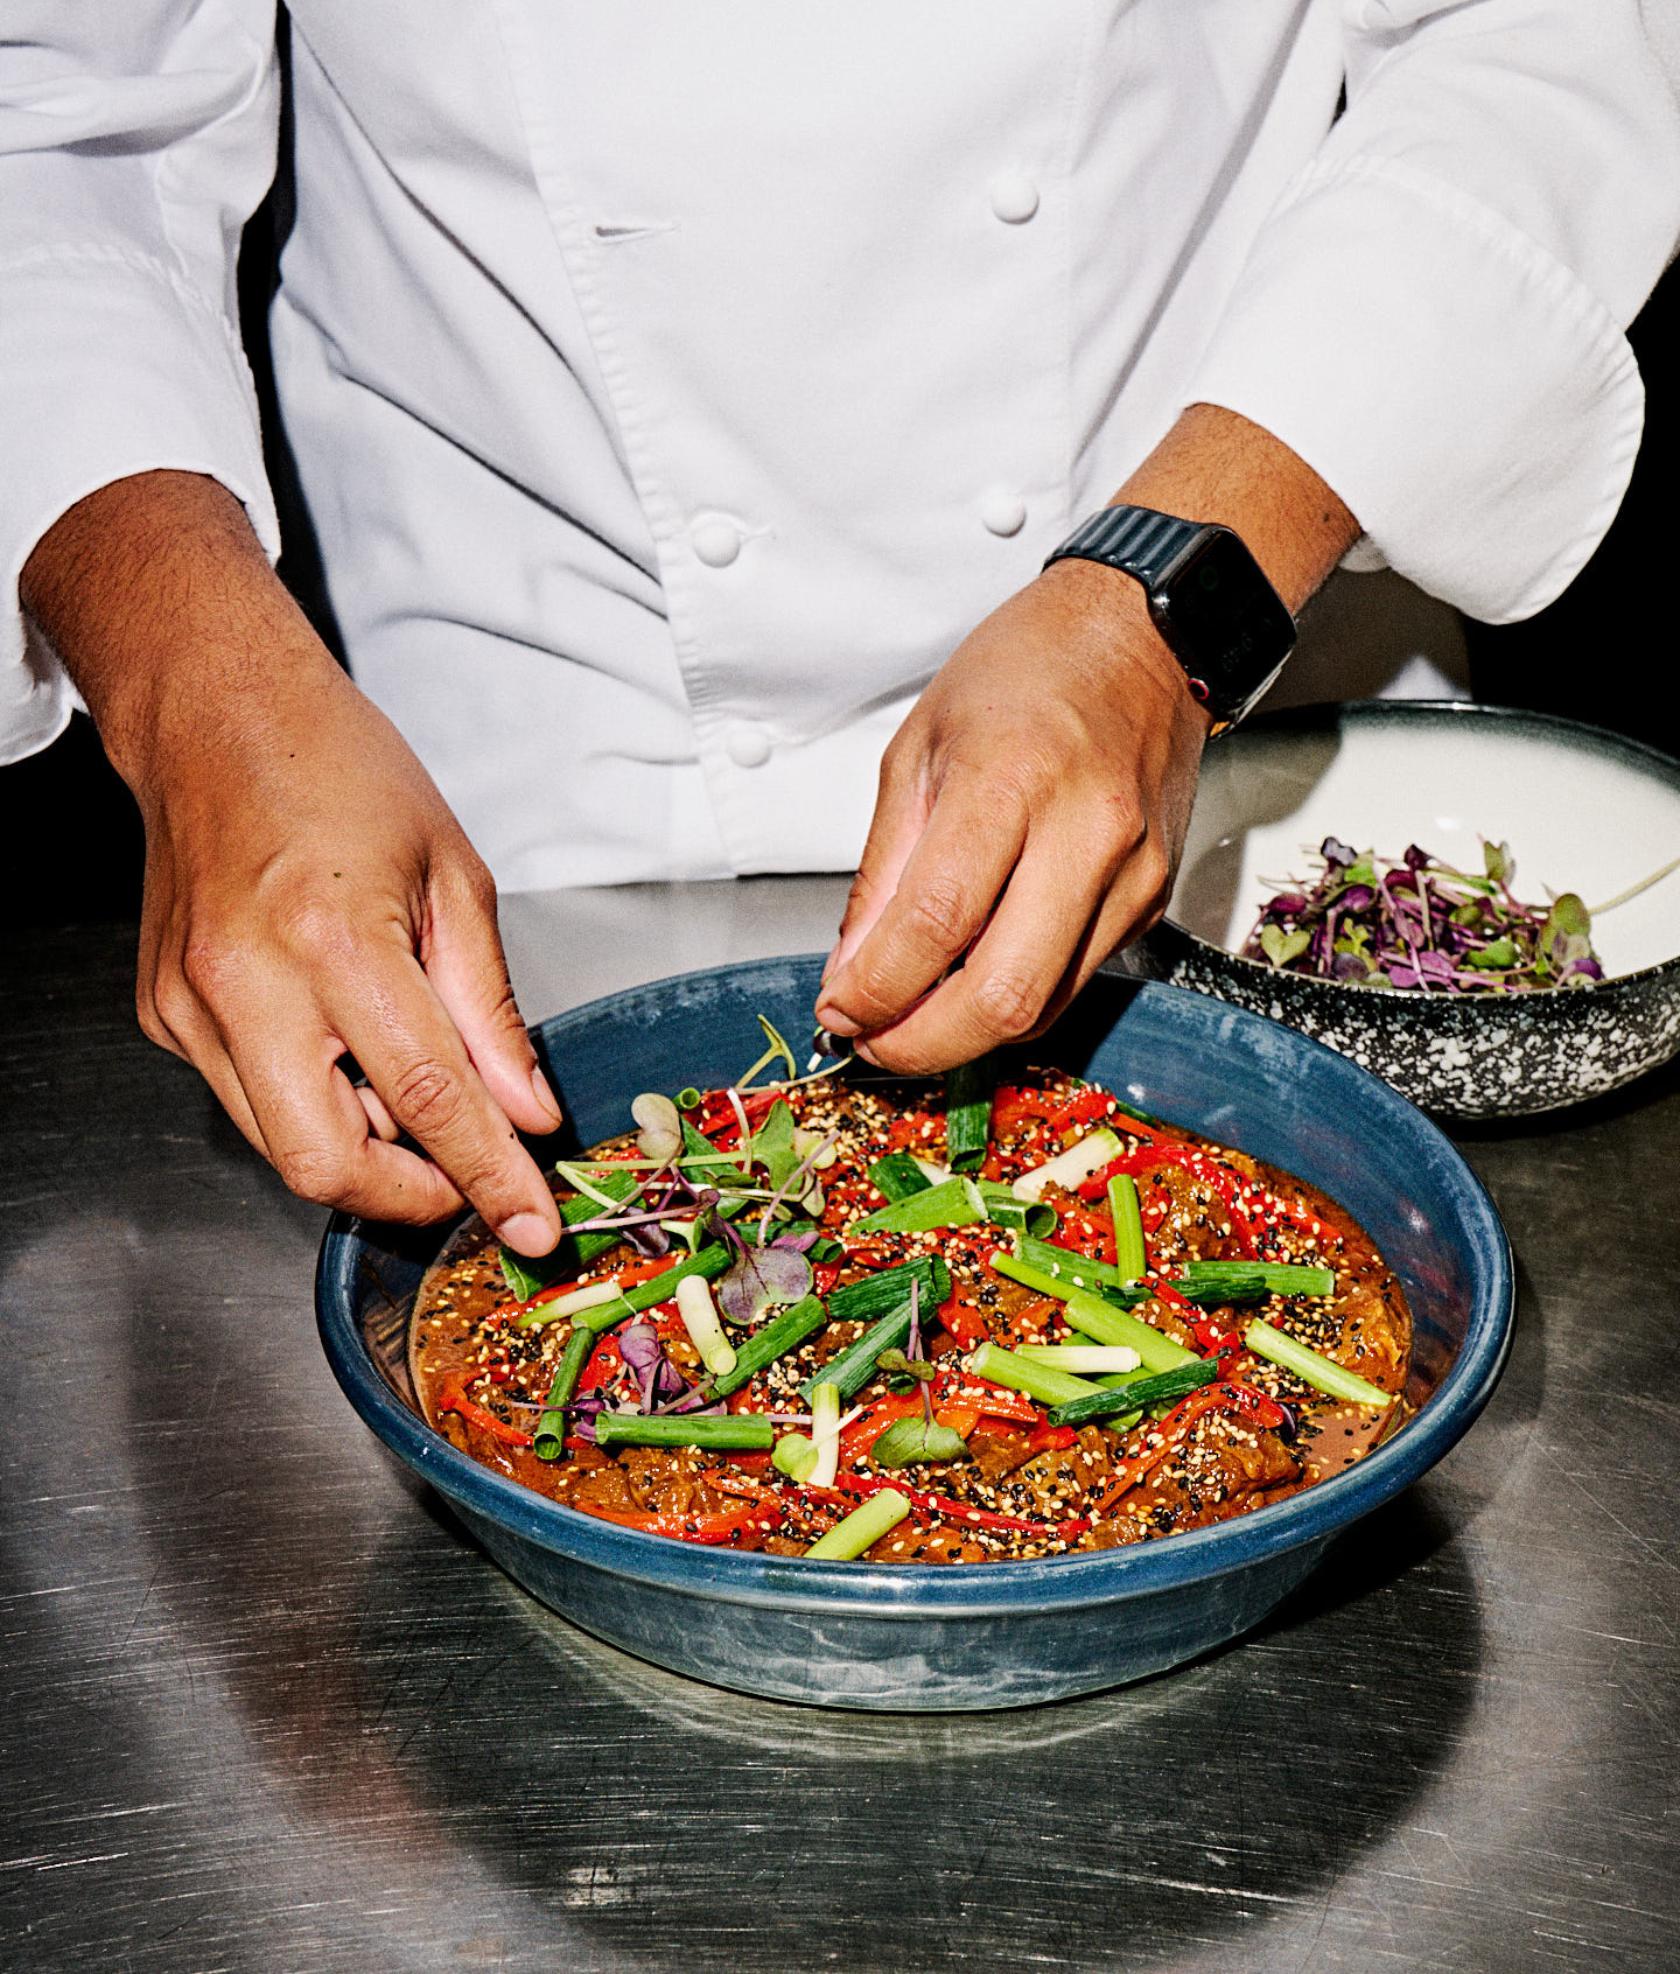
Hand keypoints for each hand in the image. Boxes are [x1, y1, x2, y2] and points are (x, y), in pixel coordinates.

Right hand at [23, 472, 563, 1251]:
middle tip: (465, 1176)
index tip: (533, 1227)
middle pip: (327, 1165)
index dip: (488, 1178)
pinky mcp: (163, 1014)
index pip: (430, 1100)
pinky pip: (247, 1098)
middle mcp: (247, 982)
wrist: (213, 713)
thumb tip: (526, 1111)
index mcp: (335, 938)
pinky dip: (313, 1102)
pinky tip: (343, 1046)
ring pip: (281, 1146)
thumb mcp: (453, 875)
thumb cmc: (339, 768)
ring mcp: (190, 1005)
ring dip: (363, 1151)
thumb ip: (490, 1009)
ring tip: (407, 1087)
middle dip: (407, 1196)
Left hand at [814, 557, 1209, 1070]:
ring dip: (963, 1033)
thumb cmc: (1027, 672)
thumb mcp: (919, 749)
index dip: (875, 989)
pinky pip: (1073, 981)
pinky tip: (969, 978)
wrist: (1144, 638)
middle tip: (870, 1038)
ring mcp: (1131, 874)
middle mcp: (1086, 834)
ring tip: (909, 1012)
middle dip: (921, 1043)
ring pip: (1042, 1006)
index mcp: (1012, 781)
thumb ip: (883, 870)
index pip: (935, 924)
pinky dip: (1012, 997)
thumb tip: (852, 970)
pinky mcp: (1153, 900)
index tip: (837, 1009)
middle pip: (1002, 995)